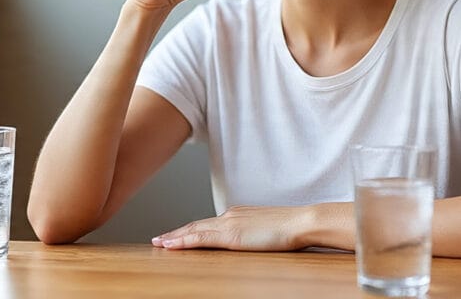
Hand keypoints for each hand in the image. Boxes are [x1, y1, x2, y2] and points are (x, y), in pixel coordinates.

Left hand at [151, 205, 311, 250]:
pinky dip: (182, 241)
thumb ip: (256, 234)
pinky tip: (170, 245)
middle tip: (159, 239)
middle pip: (197, 225)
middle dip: (177, 233)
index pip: (209, 224)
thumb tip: (252, 241)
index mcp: (239, 215)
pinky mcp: (230, 234)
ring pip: (194, 231)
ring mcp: (229, 223)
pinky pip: (199, 238)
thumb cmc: (292, 229)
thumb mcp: (269, 231)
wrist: (301, 222)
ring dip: (175, 237)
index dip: (191, 230)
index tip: (178, 235)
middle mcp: (230, 216)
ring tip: (159, 243)